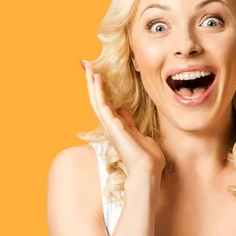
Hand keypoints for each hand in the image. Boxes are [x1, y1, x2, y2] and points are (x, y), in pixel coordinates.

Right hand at [82, 60, 165, 176]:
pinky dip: (98, 91)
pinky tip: (97, 78)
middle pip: (97, 99)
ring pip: (96, 100)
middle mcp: (110, 126)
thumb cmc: (148, 158)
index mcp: (117, 127)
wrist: (148, 171)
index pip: (105, 103)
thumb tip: (123, 112)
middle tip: (86, 65)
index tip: (97, 74)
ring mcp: (109, 126)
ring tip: (88, 67)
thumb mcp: (139, 135)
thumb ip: (130, 124)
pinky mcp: (112, 126)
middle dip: (92, 82)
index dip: (100, 89)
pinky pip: (102, 105)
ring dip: (92, 83)